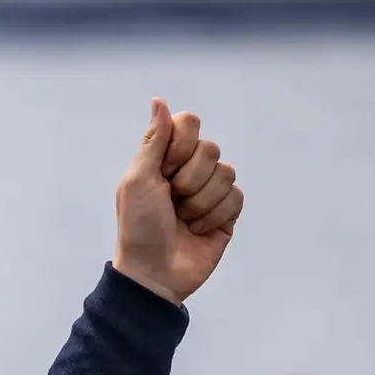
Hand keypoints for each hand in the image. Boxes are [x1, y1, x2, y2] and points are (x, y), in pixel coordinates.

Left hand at [113, 100, 241, 302]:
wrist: (154, 273)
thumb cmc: (138, 228)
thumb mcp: (137, 181)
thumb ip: (153, 140)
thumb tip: (159, 101)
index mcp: (165, 159)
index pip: (189, 124)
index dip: (181, 145)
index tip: (165, 170)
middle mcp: (189, 171)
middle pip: (211, 149)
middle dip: (190, 180)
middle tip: (172, 202)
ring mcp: (209, 192)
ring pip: (226, 173)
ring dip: (201, 202)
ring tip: (183, 221)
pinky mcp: (226, 213)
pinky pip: (237, 197)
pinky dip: (216, 216)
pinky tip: (199, 231)